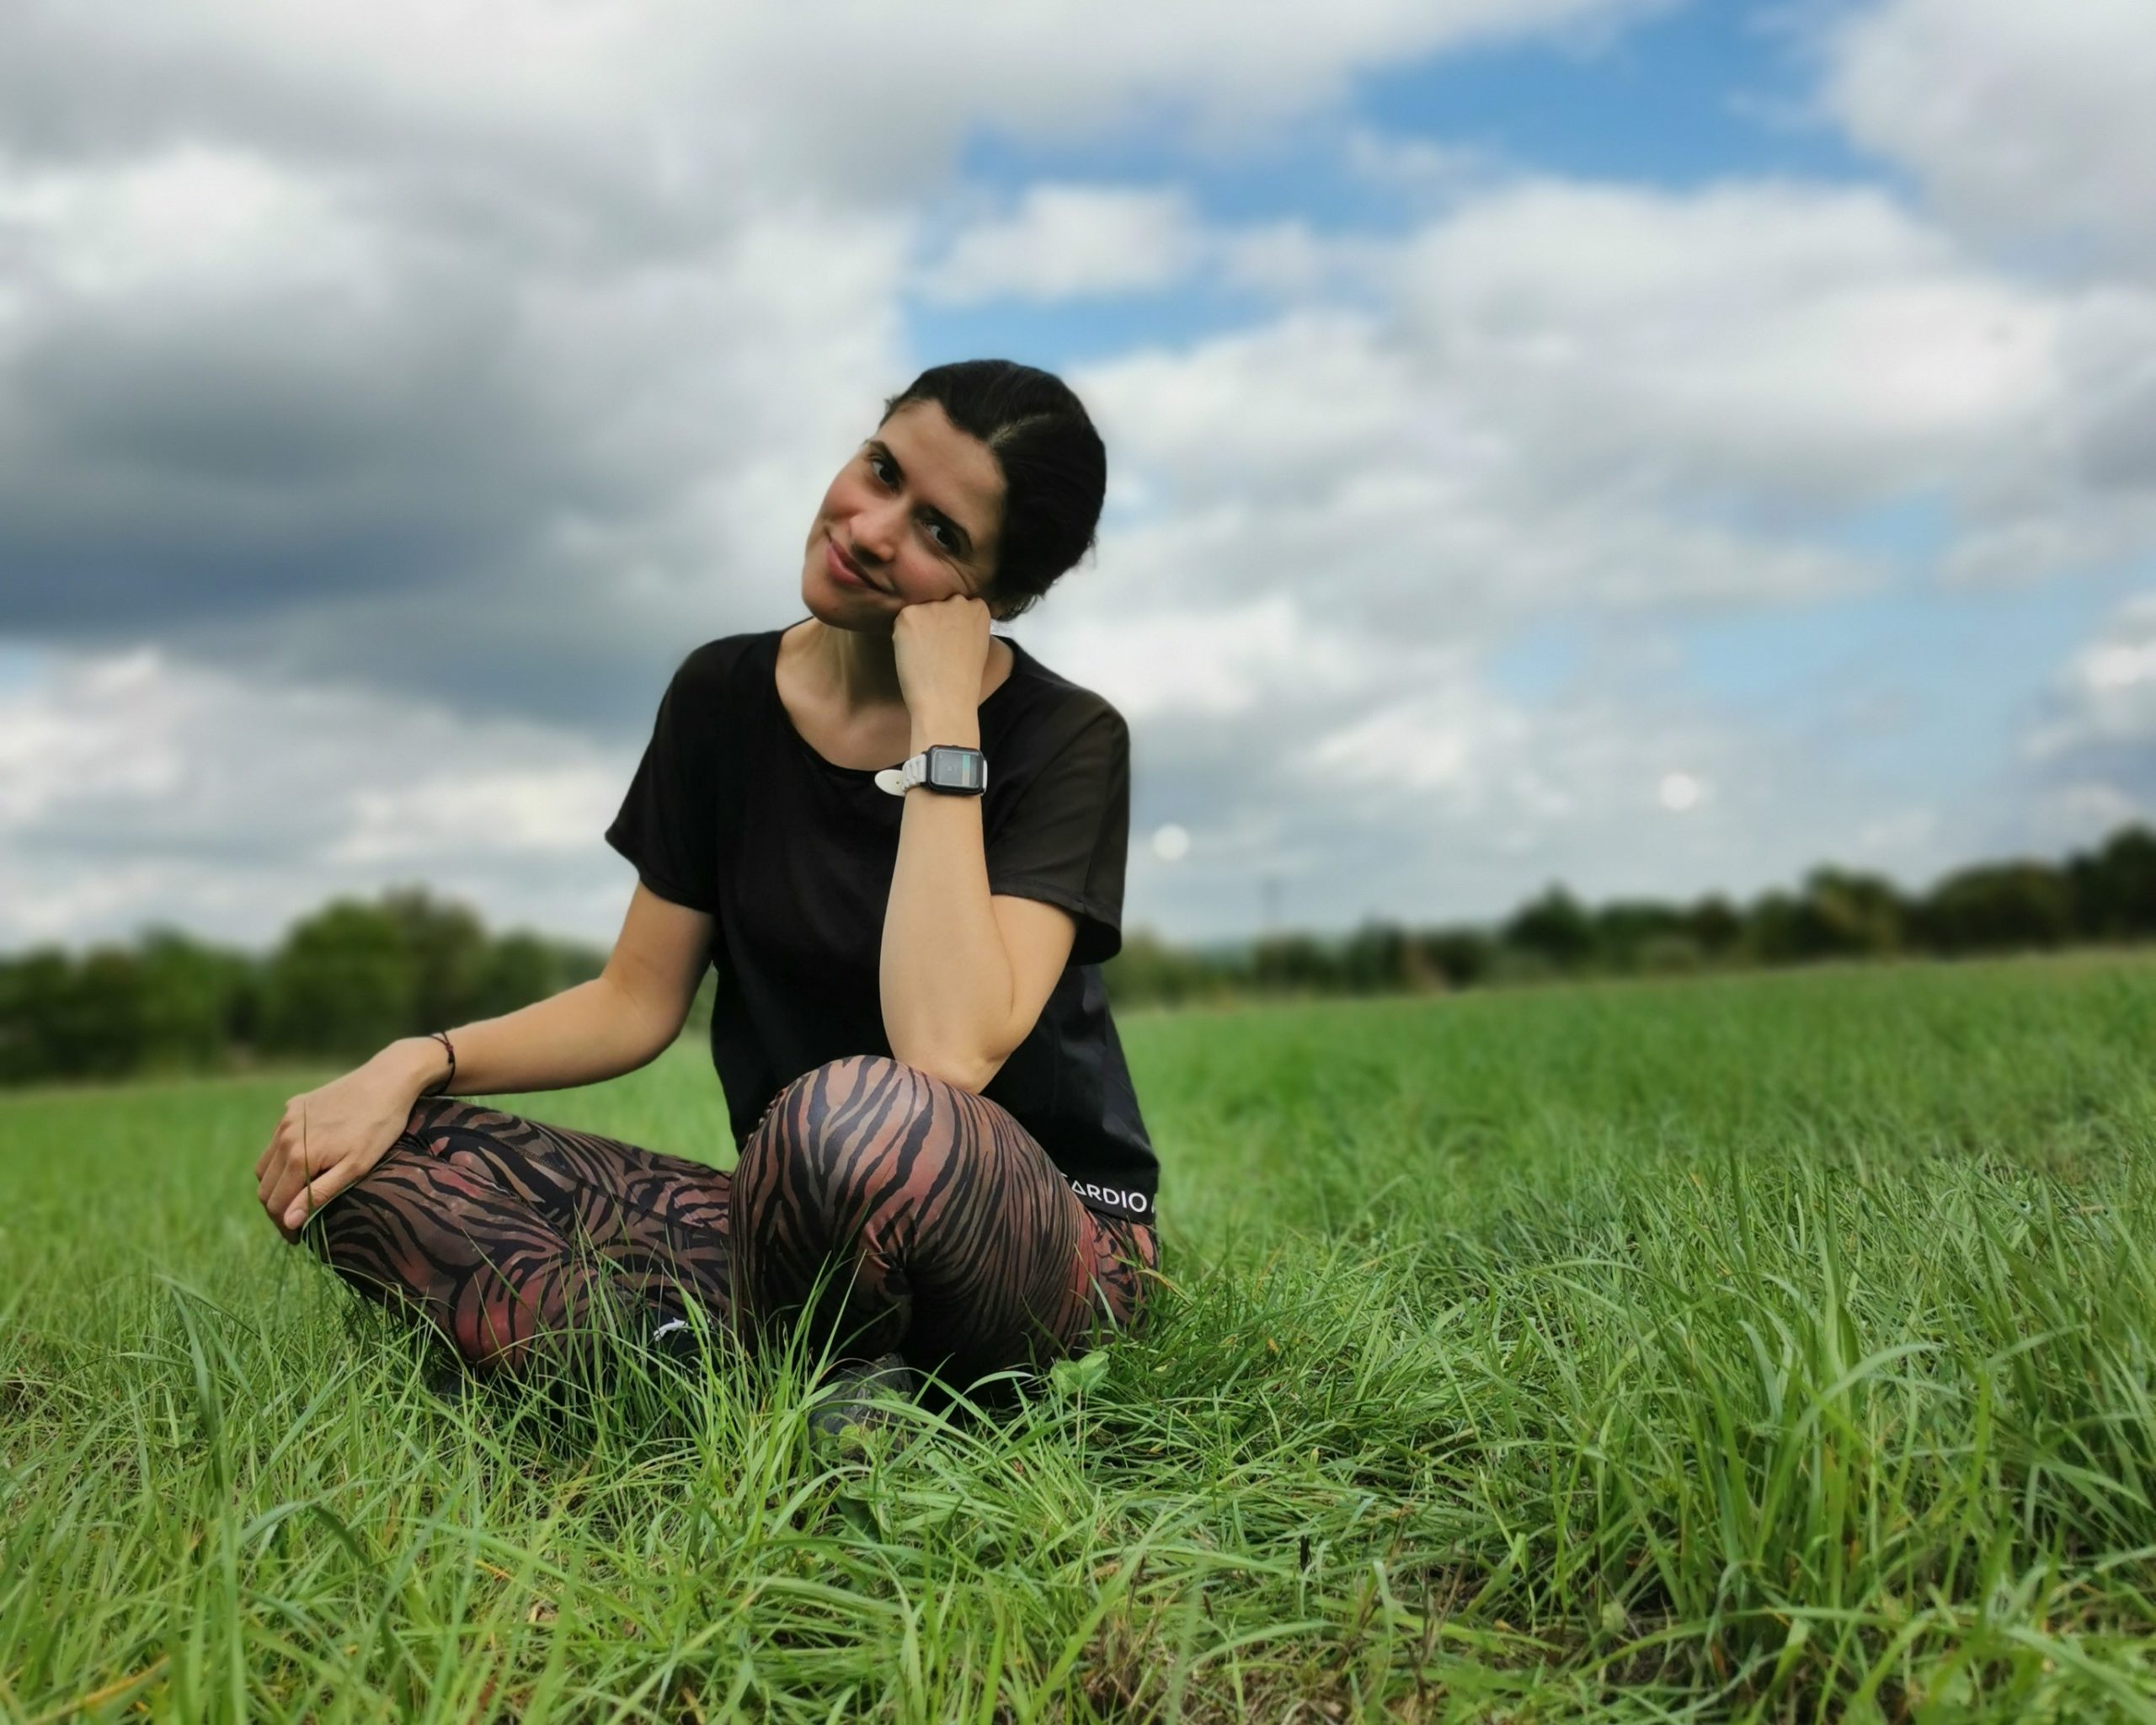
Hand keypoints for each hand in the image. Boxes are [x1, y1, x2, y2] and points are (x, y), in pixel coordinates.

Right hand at [253, 1058, 422, 1239]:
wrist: (389, 1079)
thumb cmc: (380, 1127)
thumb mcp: (356, 1167)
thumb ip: (319, 1194)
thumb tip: (288, 1221)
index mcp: (298, 1156)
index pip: (275, 1203)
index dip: (284, 1226)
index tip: (297, 1239)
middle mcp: (285, 1136)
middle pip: (265, 1186)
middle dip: (277, 1208)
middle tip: (297, 1221)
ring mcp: (287, 1118)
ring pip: (266, 1163)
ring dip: (276, 1183)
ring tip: (298, 1195)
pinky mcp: (294, 1105)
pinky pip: (277, 1138)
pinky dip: (283, 1156)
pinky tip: (304, 1162)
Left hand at [891, 594, 991, 727]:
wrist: (946, 702)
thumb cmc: (962, 683)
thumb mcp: (977, 646)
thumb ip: (965, 626)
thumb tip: (946, 621)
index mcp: (978, 608)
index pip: (959, 604)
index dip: (950, 624)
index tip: (950, 642)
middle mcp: (957, 601)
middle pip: (937, 604)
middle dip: (933, 621)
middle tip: (934, 650)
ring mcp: (933, 607)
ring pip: (918, 613)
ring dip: (917, 629)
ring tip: (923, 657)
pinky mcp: (909, 615)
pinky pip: (901, 622)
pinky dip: (901, 638)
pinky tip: (912, 656)